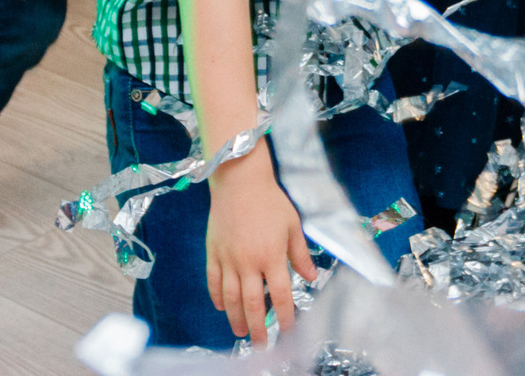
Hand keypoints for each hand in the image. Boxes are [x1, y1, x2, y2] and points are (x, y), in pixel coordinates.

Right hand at [206, 150, 315, 345]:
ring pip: (231, 298)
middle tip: (261, 345)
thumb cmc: (269, 200)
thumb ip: (300, 254)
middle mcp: (248, 262)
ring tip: (240, 333)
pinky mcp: (213, 252)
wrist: (239, 180)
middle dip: (258, 328)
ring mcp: (228, 258)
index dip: (286, 316)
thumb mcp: (292, 225)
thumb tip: (311, 277)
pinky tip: (222, 307)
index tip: (288, 331)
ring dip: (236, 318)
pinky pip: (213, 281)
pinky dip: (217, 297)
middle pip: (253, 304)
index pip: (281, 295)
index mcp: (272, 256)